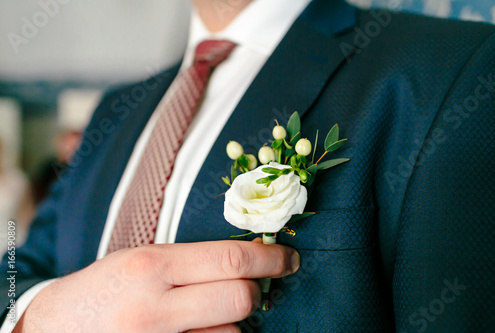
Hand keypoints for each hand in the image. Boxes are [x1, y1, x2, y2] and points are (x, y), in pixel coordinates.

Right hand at [14, 240, 299, 331]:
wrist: (54, 329)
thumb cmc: (103, 288)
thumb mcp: (140, 260)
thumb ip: (189, 262)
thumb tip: (244, 264)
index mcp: (152, 267)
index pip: (230, 260)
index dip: (269, 259)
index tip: (288, 258)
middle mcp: (156, 307)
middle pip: (239, 298)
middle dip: (255, 293)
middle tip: (251, 289)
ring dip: (233, 324)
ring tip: (207, 316)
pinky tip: (201, 331)